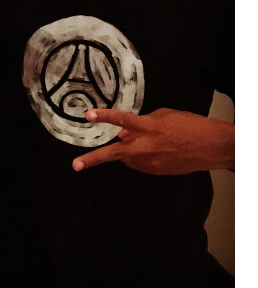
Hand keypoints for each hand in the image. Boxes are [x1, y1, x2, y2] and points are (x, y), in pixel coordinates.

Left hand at [72, 107, 234, 174]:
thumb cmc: (189, 125)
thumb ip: (140, 124)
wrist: (212, 147)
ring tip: (148, 140)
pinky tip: (156, 149)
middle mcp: (146, 146)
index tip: (88, 115)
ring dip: (128, 149)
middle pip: (114, 153)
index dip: (104, 117)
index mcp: (149, 127)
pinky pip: (139, 163)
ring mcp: (150, 163)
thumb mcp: (163, 115)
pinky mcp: (156, 172)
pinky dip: (140, 156)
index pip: (122, 120)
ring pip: (127, 156)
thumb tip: (122, 134)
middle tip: (75, 165)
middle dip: (93, 159)